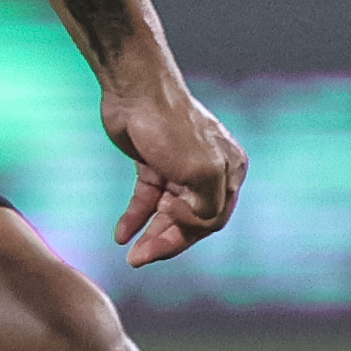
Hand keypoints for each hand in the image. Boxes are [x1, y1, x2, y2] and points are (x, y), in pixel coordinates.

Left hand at [104, 76, 244, 267]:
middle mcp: (208, 170)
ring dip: (150, 234)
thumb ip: (208, 207)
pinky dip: (135, 217)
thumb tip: (196, 225)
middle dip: (166, 241)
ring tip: (131, 255)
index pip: (214, 218)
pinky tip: (121, 234)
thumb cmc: (172, 127)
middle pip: (189, 219)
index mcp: (229, 171)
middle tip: (139, 259)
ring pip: (166, 213)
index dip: (190, 229)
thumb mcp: (201, 172)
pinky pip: (146, 199)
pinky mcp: (153, 164)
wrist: (135, 90)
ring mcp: (179, 167)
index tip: (168, 219)